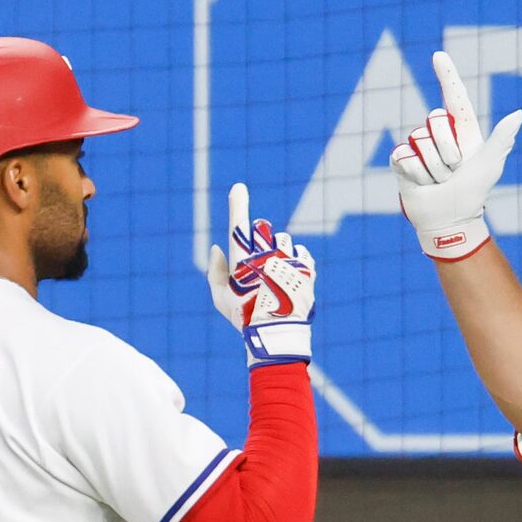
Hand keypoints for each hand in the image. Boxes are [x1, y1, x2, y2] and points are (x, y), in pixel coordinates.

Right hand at [206, 182, 315, 365]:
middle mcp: (267, 254)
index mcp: (243, 260)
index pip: (239, 225)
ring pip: (283, 239)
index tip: (239, 187)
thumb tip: (218, 248)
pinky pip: (301, 253)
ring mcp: (288, 259)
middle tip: (259, 261)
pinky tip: (289, 278)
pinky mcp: (306, 267)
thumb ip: (215, 272)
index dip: (238, 204)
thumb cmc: (243, 317)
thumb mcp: (220, 299)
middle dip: (259, 238)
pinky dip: (295, 261)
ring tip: (276, 273)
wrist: (277, 334)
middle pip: (263, 228)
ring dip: (279, 249)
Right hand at [390, 51, 521, 260]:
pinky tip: (421, 182)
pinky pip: (404, 154)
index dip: (446, 74)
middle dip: (446, 151)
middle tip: (452, 171)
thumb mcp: (490, 165)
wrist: (449, 220)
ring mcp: (418, 145)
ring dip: (433, 167)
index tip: (438, 56)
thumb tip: (519, 114)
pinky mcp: (400, 159)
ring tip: (439, 180)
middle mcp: (438, 133)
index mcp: (462, 129)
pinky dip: (415, 172)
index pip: (454, 95)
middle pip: (435, 120)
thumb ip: (502, 138)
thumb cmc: (473, 192)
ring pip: (420, 139)